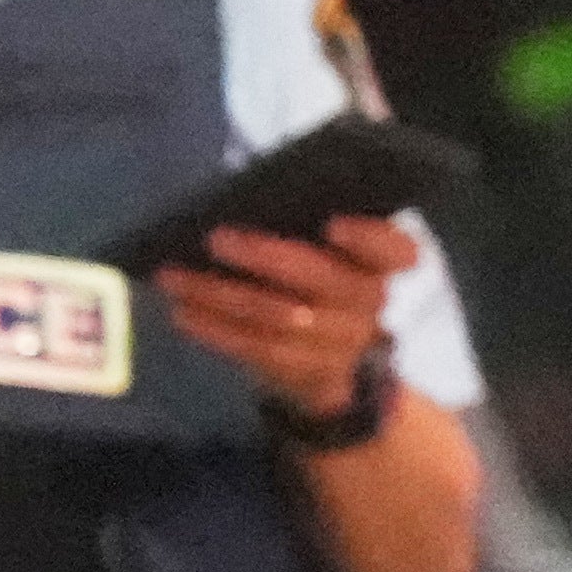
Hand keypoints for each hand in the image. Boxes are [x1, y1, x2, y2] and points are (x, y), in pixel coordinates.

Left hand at [159, 211, 424, 437]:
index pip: (397, 250)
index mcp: (379, 264)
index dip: (368, 238)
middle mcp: (367, 303)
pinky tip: (182, 311)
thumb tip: (237, 200)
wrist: (332, 369)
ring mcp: (337, 343)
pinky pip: (254, 348)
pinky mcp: (303, 371)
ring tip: (174, 275)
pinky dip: (214, 328)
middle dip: (265, 257)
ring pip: (274, 315)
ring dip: (218, 293)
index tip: (333, 224)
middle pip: (320, 279)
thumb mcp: (327, 255)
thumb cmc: (317, 285)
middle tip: (216, 238)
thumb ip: (302, 227)